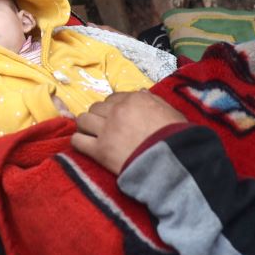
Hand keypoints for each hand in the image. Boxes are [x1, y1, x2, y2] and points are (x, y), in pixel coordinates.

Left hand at [70, 91, 186, 173]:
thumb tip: (141, 92)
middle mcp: (116, 111)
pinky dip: (79, 142)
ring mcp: (106, 130)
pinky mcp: (99, 150)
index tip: (116, 116)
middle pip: (96, 107)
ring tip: (91, 135)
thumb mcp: (171, 112)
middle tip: (104, 127)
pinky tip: (85, 146)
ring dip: (86, 126)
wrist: (172, 161)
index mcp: (134, 100)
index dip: (113, 107)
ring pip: (83, 120)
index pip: (113, 98)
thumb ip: (154, 101)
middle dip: (99, 116)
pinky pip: (77, 141)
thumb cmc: (176, 137)